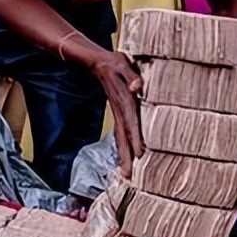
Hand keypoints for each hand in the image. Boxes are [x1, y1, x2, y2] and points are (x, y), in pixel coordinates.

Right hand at [88, 50, 143, 172]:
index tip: (140, 155)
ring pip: (120, 136)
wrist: (96, 62)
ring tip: (126, 172)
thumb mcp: (122, 63)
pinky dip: (122, 145)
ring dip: (123, 154)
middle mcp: (120, 110)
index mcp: (123, 100)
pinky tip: (125, 156)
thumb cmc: (112, 62)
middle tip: (129, 175)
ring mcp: (117, 112)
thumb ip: (131, 76)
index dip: (135, 139)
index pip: (131, 122)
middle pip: (123, 136)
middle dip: (126, 156)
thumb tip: (137, 87)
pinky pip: (120, 131)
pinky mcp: (117, 111)